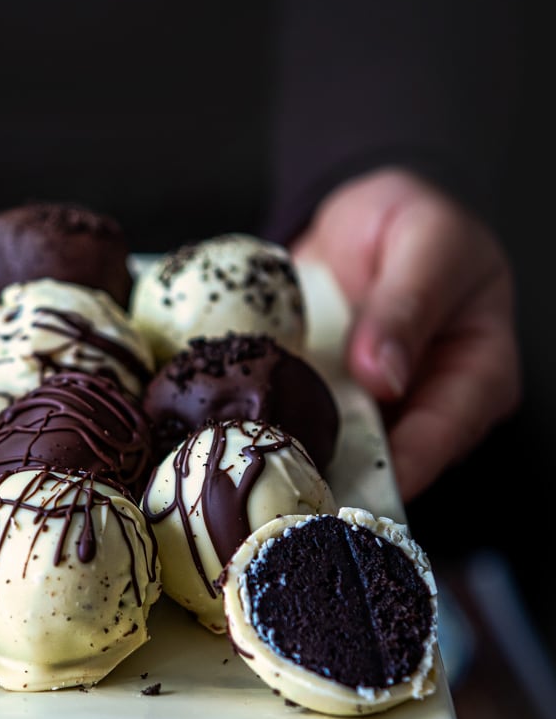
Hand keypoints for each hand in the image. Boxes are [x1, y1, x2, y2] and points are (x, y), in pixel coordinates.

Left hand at [292, 169, 519, 500]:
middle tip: (295, 496)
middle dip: (342, 481)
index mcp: (477, 374)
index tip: (362, 486)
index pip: (445, 434)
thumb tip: (382, 374)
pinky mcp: (324, 407)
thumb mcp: (427, 241)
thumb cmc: (416, 225)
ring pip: (338, 456)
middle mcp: (425, 407)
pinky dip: (270, 434)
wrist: (359, 222)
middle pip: (389, 464)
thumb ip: (409, 302)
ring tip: (261, 476)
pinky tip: (240, 441)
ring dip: (299, 465)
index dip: (405, 467)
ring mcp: (371, 414)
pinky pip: (299, 429)